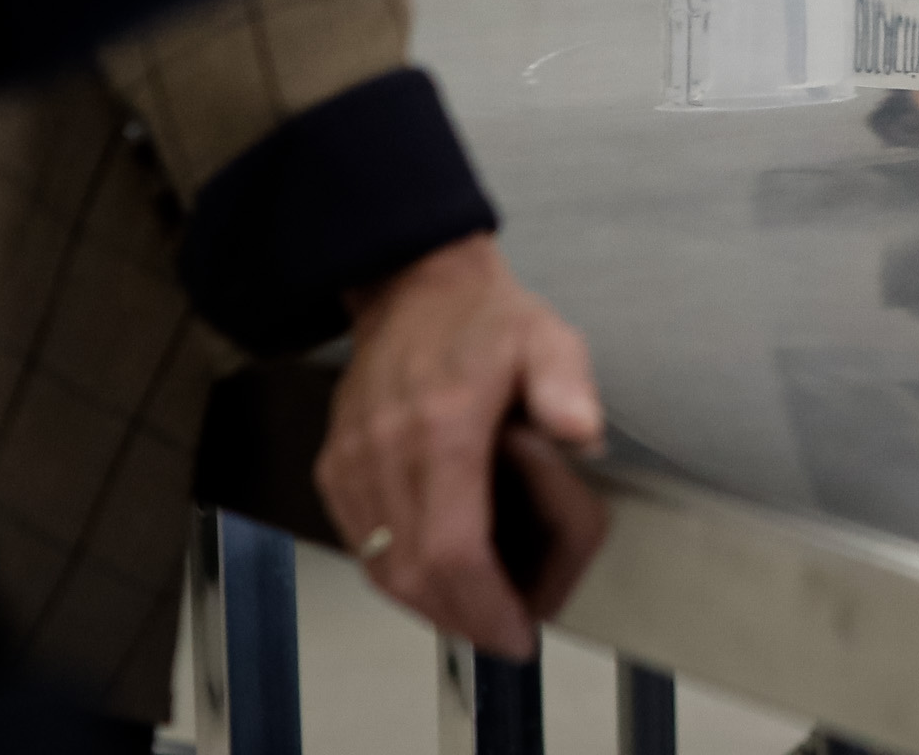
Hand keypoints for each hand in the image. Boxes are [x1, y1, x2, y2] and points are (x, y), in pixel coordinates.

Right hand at [316, 235, 607, 657]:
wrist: (413, 286)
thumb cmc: (483, 319)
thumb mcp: (547, 337)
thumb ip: (568, 385)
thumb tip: (584, 433)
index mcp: (442, 428)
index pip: (452, 548)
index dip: (483, 604)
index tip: (516, 630)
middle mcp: (386, 452)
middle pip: (412, 572)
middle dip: (461, 617)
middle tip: (505, 633)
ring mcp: (352, 462)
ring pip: (379, 566)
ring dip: (427, 603)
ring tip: (478, 613)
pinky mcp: (335, 466)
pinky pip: (359, 542)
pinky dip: (396, 573)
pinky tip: (435, 577)